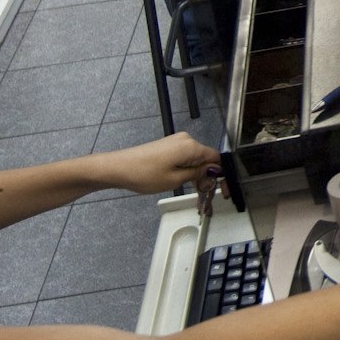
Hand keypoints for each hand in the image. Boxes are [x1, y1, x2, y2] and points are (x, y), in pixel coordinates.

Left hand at [95, 134, 219, 195]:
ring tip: (197, 197)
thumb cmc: (145, 175)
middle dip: (209, 179)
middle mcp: (187, 140)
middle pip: (206, 159)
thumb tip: (214, 171)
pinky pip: (186, 159)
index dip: (221, 175)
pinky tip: (188, 185)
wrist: (118, 168)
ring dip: (199, 177)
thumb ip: (198, 174)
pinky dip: (189, 172)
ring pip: (196, 161)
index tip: (221, 192)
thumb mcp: (175, 180)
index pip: (216, 158)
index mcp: (191, 146)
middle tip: (206, 200)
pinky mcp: (169, 147)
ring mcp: (177, 142)